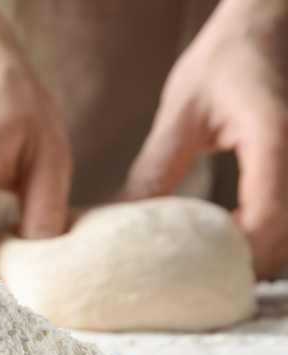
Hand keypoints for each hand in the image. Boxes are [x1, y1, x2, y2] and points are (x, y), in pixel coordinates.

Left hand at [119, 0, 287, 277]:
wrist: (265, 29)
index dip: (233, 253)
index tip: (192, 275)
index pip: (264, 215)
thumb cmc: (224, 61)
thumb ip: (157, 166)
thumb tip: (120, 219)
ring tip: (204, 272)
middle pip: (282, 238)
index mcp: (274, 136)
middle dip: (240, 267)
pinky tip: (228, 246)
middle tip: (190, 287)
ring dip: (254, 258)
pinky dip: (263, 240)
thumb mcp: (182, 110)